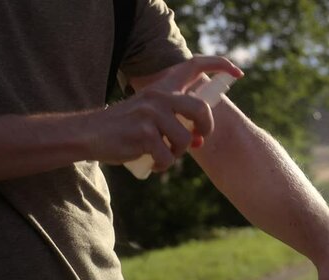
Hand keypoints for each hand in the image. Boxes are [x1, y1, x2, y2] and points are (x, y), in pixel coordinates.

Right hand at [83, 56, 242, 170]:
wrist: (91, 134)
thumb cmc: (126, 127)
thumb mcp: (150, 112)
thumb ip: (175, 119)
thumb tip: (199, 140)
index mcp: (162, 86)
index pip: (194, 65)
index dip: (219, 65)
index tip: (238, 72)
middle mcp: (159, 95)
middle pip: (201, 109)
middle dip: (206, 128)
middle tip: (198, 140)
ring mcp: (151, 114)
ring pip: (184, 140)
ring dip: (176, 154)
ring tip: (162, 154)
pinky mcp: (144, 134)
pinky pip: (167, 157)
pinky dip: (162, 165)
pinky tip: (151, 163)